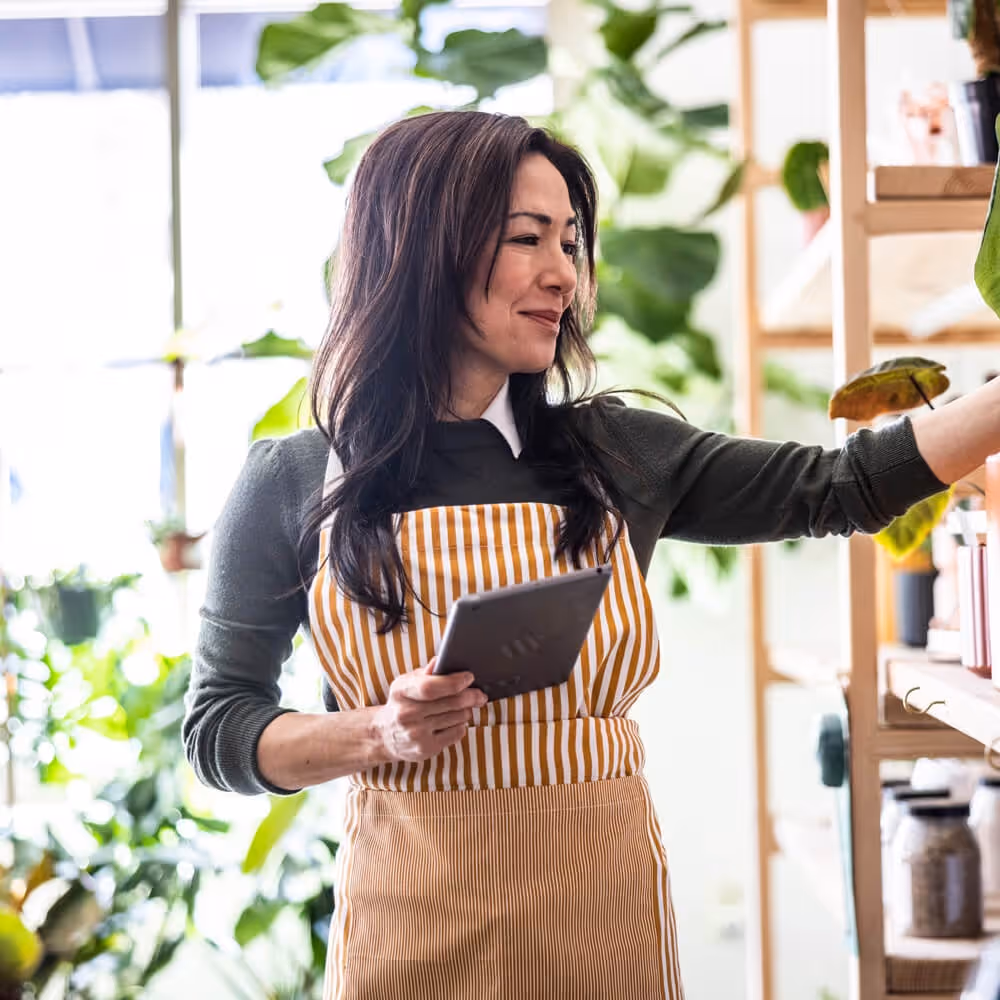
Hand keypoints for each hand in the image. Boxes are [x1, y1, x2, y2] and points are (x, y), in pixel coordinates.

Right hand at [372, 659, 486, 763]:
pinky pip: (457, 733)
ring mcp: (415, 734)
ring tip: (464, 707)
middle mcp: (406, 714)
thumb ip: (425, 673)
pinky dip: (460, 725)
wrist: (385, 735)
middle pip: (450, 703)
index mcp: (401, 692)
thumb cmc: (402, 704)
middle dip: (471, 696)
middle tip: (479, 694)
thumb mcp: (406, 684)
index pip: (430, 687)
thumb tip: (439, 661)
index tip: (469, 677)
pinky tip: (454, 721)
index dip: (453, 682)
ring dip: (466, 710)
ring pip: (457, 717)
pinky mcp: (426, 749)